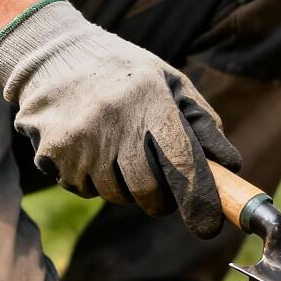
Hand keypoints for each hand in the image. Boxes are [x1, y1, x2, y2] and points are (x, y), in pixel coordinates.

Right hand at [0, 0, 241, 238]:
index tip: (209, 226)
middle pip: (147, 190)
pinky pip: (85, 189)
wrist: (52, 55)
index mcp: (149, 99)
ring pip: (116, 195)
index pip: (180, 161)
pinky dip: (96, 180)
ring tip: (121, 152)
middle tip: (164, 187)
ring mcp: (77, 140)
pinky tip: (92, 148)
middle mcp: (112, 121)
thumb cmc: (126, 73)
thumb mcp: (170, 83)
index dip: (198, 198)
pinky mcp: (51, 154)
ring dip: (127, 188)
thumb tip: (229, 166)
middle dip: (161, 199)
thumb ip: (202, 123)